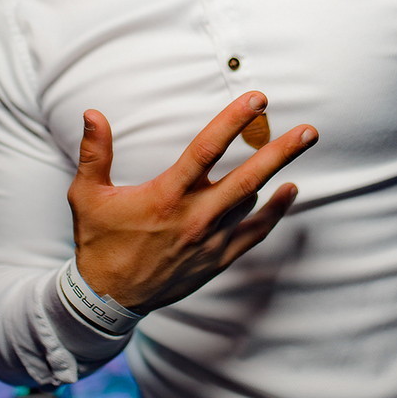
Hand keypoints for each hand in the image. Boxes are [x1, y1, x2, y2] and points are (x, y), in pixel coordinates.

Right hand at [69, 92, 317, 316]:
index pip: (207, 150)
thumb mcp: (87, 196)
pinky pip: (255, 233)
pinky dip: (274, 212)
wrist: (109, 298)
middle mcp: (194, 217)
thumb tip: (92, 113)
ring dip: (277, 172)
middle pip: (247, 178)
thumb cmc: (100, 241)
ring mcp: (210, 240)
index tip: (258, 99)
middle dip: (280, 151)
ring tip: (300, 142)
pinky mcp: (217, 259)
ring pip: (253, 202)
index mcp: (166, 196)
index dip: (233, 121)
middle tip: (309, 130)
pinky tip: (290, 191)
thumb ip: (95, 153)